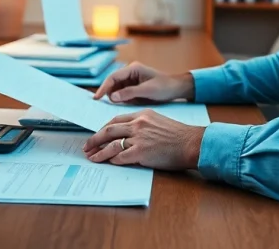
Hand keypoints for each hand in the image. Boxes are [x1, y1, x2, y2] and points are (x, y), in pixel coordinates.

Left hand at [83, 110, 204, 169]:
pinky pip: (120, 156)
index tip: (97, 134)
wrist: (192, 143)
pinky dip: (112, 160)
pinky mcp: (141, 152)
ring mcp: (139, 137)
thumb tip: (129, 135)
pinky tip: (108, 162)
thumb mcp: (159, 121)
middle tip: (87, 146)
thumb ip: (143, 125)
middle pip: (108, 130)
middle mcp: (138, 124)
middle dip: (94, 139)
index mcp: (142, 114)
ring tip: (92, 157)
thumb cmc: (179, 135)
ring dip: (99, 152)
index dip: (103, 128)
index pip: (116, 119)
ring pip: (111, 144)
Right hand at [92, 62, 193, 103]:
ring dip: (114, 97)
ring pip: (115, 89)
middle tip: (104, 106)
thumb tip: (112, 97)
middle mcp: (130, 73)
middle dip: (108, 93)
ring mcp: (131, 81)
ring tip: (117, 106)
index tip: (97, 98)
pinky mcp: (133, 88)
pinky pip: (121, 94)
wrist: (177, 89)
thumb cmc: (165, 87)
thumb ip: (129, 93)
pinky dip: (120, 100)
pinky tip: (122, 106)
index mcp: (133, 69)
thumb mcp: (147, 91)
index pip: (113, 77)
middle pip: (112, 83)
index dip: (103, 87)